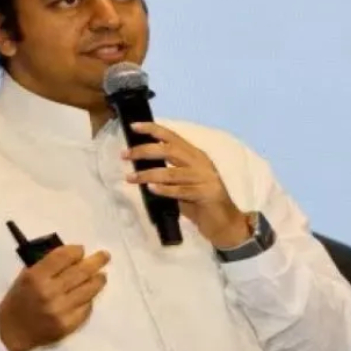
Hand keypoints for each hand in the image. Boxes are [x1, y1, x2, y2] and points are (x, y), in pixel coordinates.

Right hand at [0, 245, 110, 350]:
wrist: (10, 333)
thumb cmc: (17, 302)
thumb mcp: (24, 277)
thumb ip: (46, 266)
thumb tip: (72, 256)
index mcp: (35, 277)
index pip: (63, 257)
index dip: (76, 251)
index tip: (81, 250)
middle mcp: (50, 292)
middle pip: (80, 272)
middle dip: (95, 261)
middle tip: (104, 256)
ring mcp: (61, 310)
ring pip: (88, 290)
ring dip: (98, 280)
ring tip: (102, 276)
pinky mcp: (68, 324)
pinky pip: (86, 308)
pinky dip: (89, 300)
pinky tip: (88, 296)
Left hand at [122, 123, 251, 248]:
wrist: (226, 224)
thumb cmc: (201, 204)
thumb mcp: (183, 184)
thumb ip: (168, 174)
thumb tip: (140, 167)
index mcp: (195, 156)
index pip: (172, 137)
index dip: (153, 129)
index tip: (134, 126)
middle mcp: (200, 163)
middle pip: (169, 150)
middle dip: (144, 151)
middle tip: (125, 155)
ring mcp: (204, 178)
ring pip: (171, 172)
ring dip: (148, 174)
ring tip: (130, 177)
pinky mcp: (206, 194)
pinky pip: (180, 191)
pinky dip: (164, 190)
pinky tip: (150, 189)